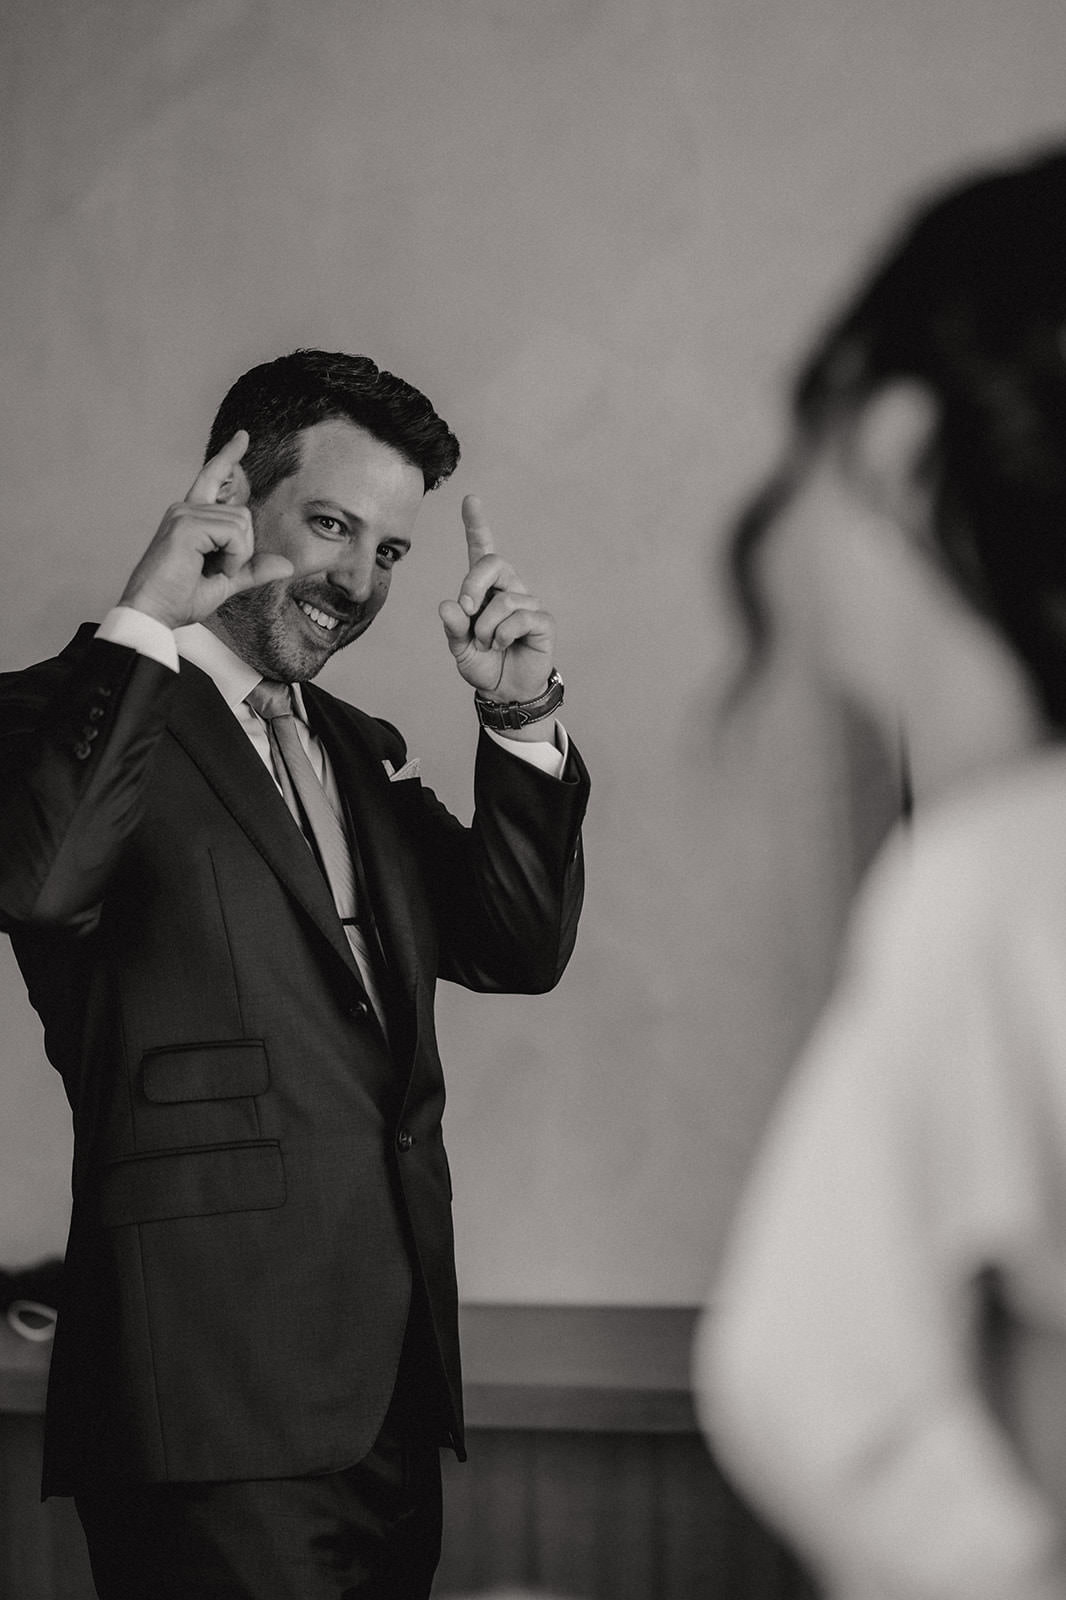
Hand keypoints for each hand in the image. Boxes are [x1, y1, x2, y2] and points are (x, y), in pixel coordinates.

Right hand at [117, 432, 293, 628]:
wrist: (155, 613)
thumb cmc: (180, 598)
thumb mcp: (226, 582)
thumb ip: (253, 569)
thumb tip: (286, 565)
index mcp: (192, 517)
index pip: (213, 477)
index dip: (229, 457)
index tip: (243, 437)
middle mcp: (186, 509)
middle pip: (243, 514)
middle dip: (242, 550)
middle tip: (216, 570)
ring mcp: (184, 514)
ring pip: (241, 525)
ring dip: (236, 556)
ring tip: (209, 571)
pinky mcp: (186, 525)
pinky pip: (234, 534)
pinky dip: (232, 557)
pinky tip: (210, 569)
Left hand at [438, 495, 555, 706]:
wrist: (505, 691)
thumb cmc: (483, 663)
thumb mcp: (459, 647)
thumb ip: (453, 627)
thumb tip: (448, 606)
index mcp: (485, 590)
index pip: (481, 551)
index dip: (477, 525)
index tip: (471, 499)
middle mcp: (508, 589)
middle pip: (493, 563)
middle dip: (473, 585)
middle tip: (467, 610)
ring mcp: (527, 603)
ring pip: (502, 601)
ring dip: (486, 628)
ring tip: (488, 644)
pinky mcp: (542, 621)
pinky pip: (519, 618)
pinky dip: (503, 635)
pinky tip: (504, 645)